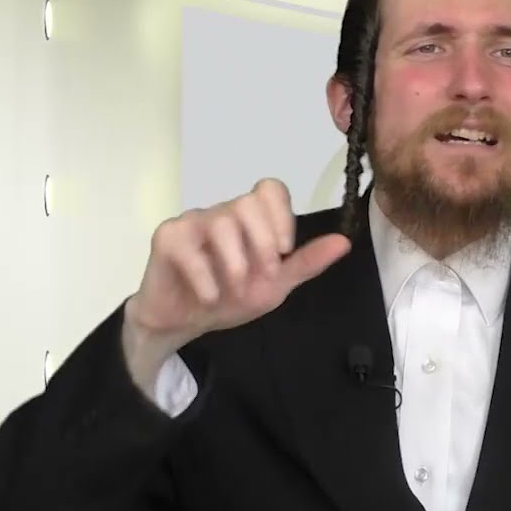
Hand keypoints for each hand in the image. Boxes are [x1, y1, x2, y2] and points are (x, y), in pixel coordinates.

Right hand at [124, 178, 350, 357]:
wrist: (184, 322)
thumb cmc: (229, 298)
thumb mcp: (275, 286)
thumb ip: (306, 263)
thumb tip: (343, 242)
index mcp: (250, 219)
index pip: (270, 189)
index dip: (281, 215)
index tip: (285, 250)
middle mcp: (223, 212)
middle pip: (247, 203)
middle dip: (262, 242)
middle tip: (264, 276)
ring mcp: (193, 221)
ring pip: (221, 223)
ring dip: (234, 265)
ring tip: (233, 290)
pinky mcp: (167, 238)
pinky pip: (189, 247)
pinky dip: (205, 277)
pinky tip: (210, 296)